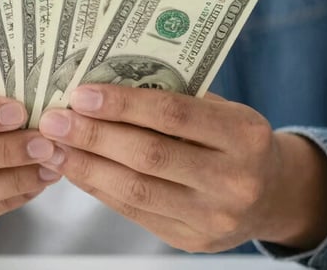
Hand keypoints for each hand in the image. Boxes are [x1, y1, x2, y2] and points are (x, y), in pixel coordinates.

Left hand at [38, 84, 326, 252]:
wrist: (271, 194)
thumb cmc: (234, 138)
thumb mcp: (221, 109)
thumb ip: (174, 97)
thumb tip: (102, 85)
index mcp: (245, 135)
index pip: (174, 115)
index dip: (123, 104)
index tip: (81, 93)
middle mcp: (234, 180)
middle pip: (149, 155)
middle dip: (93, 136)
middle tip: (54, 119)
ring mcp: (214, 217)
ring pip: (135, 190)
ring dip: (86, 165)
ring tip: (54, 145)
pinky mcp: (191, 240)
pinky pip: (134, 212)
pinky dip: (99, 187)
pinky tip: (75, 168)